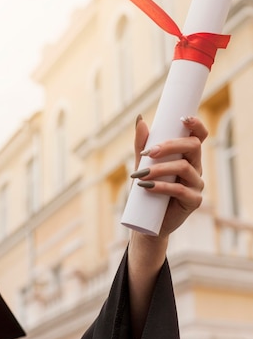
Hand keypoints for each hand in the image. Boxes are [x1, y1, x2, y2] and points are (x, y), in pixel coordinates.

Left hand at [133, 115, 206, 238]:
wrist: (147, 220)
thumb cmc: (148, 188)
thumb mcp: (143, 164)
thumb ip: (142, 144)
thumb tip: (140, 119)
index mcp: (187, 155)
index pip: (198, 136)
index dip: (196, 125)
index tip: (183, 119)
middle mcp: (195, 167)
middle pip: (193, 146)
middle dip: (170, 145)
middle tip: (148, 152)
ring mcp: (196, 184)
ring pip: (184, 167)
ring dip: (160, 168)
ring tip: (141, 175)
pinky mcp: (193, 201)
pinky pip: (181, 190)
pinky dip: (162, 187)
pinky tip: (147, 187)